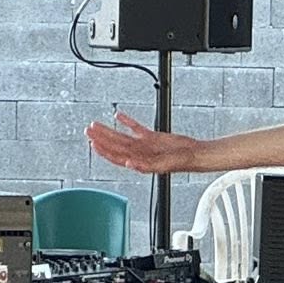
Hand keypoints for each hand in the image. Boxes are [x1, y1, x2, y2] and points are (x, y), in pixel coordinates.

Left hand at [85, 111, 202, 173]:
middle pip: (115, 146)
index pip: (116, 157)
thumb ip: (146, 166)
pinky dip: (127, 121)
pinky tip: (119, 116)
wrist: (194, 154)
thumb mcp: (164, 166)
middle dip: (101, 138)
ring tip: (96, 124)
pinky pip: (136, 128)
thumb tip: (128, 164)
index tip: (93, 143)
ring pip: (122, 137)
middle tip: (89, 130)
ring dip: (109, 131)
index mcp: (140, 162)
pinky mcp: (151, 136)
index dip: (103, 151)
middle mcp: (139, 153)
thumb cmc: (182, 163)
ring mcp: (144, 145)